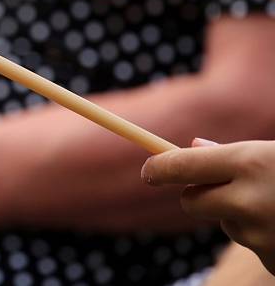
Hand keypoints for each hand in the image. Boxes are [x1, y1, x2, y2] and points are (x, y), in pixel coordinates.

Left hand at [142, 139, 274, 273]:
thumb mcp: (272, 152)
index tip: (149, 170)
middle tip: (224, 186)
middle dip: (198, 194)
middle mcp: (250, 201)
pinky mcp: (274, 262)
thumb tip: (192, 147)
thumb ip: (234, 152)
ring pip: (226, 224)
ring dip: (241, 216)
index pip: (180, 165)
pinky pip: (253, 245)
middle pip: (190, 202)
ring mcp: (261, 237)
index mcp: (249, 162)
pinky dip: (265, 236)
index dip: (158, 168)